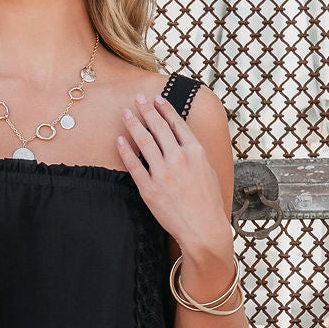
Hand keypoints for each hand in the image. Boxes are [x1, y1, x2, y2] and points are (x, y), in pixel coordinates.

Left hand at [117, 92, 232, 258]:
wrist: (203, 228)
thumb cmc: (209, 203)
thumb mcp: (208, 171)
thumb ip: (195, 154)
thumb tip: (186, 143)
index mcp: (195, 151)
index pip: (177, 123)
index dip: (165, 109)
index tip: (157, 99)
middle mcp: (178, 157)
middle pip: (159, 127)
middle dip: (146, 109)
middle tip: (137, 98)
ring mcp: (163, 172)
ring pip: (144, 141)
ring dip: (133, 123)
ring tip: (125, 113)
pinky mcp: (149, 189)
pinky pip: (133, 165)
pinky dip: (125, 150)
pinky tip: (120, 140)